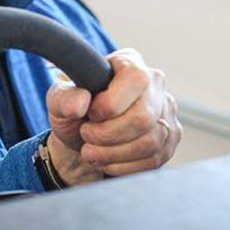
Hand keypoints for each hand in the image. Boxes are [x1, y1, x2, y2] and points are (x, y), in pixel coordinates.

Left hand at [45, 49, 180, 184]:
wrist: (84, 138)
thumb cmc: (75, 112)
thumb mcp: (59, 101)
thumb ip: (63, 98)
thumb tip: (80, 103)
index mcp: (129, 62)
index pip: (134, 81)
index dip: (108, 105)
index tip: (89, 113)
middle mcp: (154, 83)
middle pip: (143, 117)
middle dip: (108, 135)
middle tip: (87, 136)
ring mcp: (166, 111)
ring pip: (150, 142)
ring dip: (114, 154)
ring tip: (91, 152)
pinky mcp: (170, 137)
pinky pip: (154, 159)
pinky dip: (124, 166)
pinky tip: (107, 161)